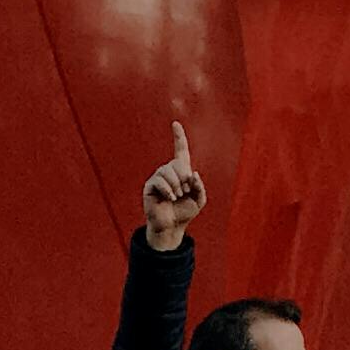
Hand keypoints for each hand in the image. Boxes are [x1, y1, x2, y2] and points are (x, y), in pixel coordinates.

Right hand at [144, 120, 206, 252]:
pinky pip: (159, 180)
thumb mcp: (199, 199)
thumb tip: (193, 173)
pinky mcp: (150, 186)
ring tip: (177, 196)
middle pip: (178, 164)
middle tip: (184, 192)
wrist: (172, 226)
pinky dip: (168, 189)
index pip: (180, 150)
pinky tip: (170, 198)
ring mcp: (158, 178)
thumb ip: (200, 186)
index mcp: (181, 171)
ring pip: (167, 171)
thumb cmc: (185, 212)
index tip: (175, 124)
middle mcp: (168, 171)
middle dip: (184, 179)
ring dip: (176, 185)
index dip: (178, 136)